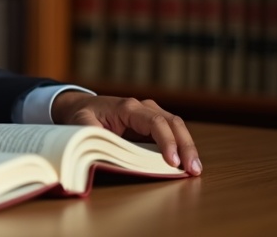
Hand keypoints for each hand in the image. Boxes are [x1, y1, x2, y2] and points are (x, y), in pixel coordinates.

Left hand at [51, 91, 202, 175]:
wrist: (81, 106)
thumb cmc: (82, 115)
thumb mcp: (80, 123)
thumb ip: (91, 133)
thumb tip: (103, 148)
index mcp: (127, 108)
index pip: (155, 122)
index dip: (166, 141)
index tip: (172, 162)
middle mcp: (143, 108)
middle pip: (173, 123)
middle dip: (186, 146)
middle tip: (193, 169)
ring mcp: (150, 114)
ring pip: (177, 128)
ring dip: (188, 148)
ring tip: (195, 170)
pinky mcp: (152, 124)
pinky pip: (172, 134)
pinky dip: (181, 148)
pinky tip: (187, 164)